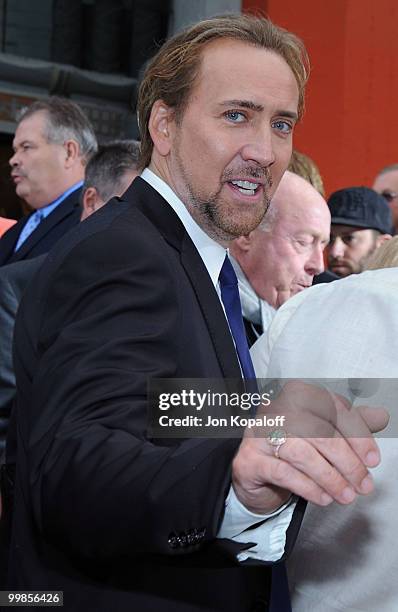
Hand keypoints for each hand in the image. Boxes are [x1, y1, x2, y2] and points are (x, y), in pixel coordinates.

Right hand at [232, 380, 388, 513]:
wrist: (256, 473)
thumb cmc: (291, 448)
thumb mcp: (323, 432)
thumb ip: (350, 424)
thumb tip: (381, 416)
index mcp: (297, 395)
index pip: (333, 410)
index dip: (357, 435)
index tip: (372, 459)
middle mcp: (276, 409)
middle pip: (319, 432)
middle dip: (347, 462)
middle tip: (362, 484)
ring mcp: (259, 433)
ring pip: (301, 452)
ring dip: (330, 478)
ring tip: (346, 495)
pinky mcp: (249, 459)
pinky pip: (283, 472)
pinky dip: (308, 487)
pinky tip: (323, 497)